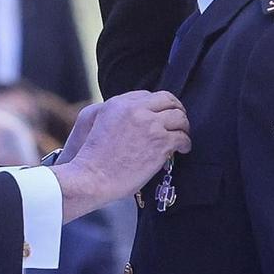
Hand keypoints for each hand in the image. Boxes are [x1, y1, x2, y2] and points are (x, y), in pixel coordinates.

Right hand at [52, 91, 190, 220]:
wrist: (90, 178)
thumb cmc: (89, 157)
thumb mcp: (91, 122)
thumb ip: (108, 112)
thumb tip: (127, 113)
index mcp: (118, 103)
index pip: (147, 95)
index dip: (156, 106)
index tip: (159, 116)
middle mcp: (135, 109)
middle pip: (167, 100)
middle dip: (175, 110)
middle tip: (178, 122)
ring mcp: (150, 125)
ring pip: (179, 117)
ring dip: (183, 127)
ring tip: (181, 136)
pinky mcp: (160, 142)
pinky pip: (182, 137)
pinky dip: (185, 144)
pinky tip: (182, 149)